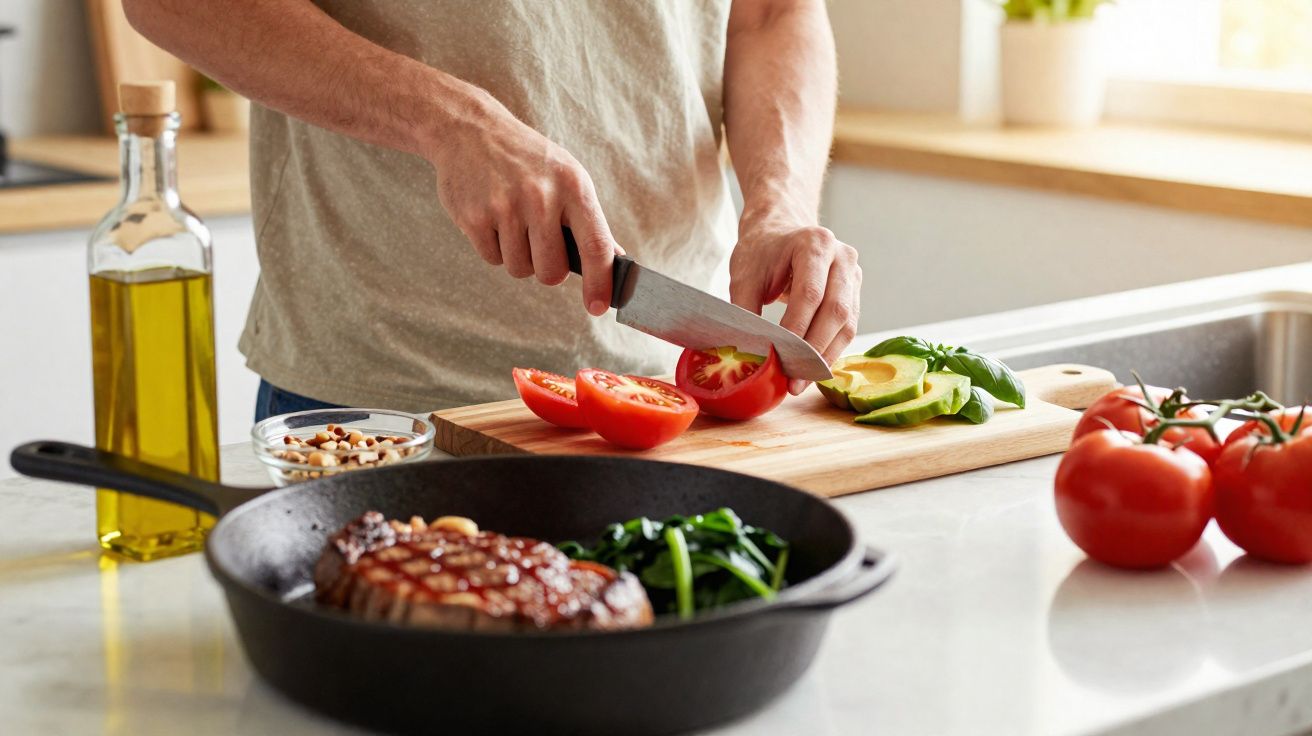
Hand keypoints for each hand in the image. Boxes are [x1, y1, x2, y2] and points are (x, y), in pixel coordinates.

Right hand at [423, 93, 621, 315]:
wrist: (470, 130)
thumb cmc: (529, 161)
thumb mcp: (568, 177)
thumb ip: (590, 221)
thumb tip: (615, 261)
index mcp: (573, 187)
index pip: (596, 247)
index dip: (600, 283)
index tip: (598, 307)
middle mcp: (541, 197)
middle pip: (551, 272)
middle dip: (547, 268)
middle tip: (539, 241)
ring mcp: (505, 207)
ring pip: (520, 269)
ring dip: (518, 256)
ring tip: (512, 220)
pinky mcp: (474, 217)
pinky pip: (492, 259)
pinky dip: (493, 247)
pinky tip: (491, 216)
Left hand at [728, 222, 860, 394]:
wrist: (779, 230)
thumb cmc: (761, 252)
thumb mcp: (745, 276)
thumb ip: (745, 310)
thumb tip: (749, 352)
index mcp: (815, 243)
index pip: (810, 294)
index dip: (797, 329)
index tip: (782, 358)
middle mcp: (842, 257)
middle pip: (836, 310)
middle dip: (814, 349)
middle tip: (793, 380)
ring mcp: (853, 274)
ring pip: (847, 324)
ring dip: (825, 356)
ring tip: (801, 381)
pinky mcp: (855, 292)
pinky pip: (848, 328)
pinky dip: (830, 351)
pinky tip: (813, 369)